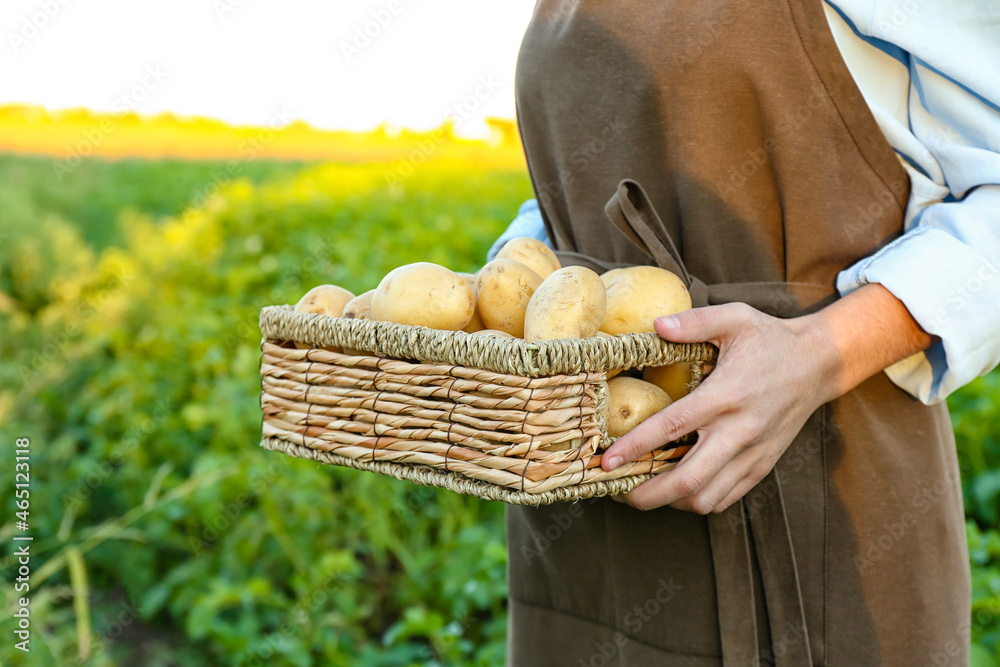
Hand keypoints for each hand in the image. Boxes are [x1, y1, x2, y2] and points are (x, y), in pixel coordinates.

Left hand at [600, 284, 933, 512]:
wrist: (819, 364)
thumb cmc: (770, 339)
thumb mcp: (735, 318)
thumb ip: (695, 322)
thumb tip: (656, 324)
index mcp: (727, 395)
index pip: (673, 428)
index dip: (636, 447)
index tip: (607, 460)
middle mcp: (740, 431)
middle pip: (689, 479)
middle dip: (648, 494)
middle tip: (617, 491)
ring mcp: (752, 453)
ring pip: (707, 497)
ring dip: (671, 502)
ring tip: (643, 491)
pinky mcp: (762, 466)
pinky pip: (726, 497)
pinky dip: (697, 501)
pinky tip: (677, 489)